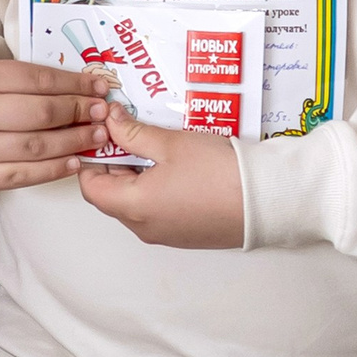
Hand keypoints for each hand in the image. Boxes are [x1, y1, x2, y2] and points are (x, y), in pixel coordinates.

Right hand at [0, 59, 107, 193]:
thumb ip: (20, 80)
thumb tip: (75, 87)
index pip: (37, 80)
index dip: (74, 84)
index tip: (98, 87)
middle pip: (41, 114)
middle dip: (78, 112)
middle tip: (102, 112)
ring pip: (36, 147)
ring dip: (73, 141)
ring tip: (96, 136)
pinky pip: (22, 175)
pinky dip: (52, 170)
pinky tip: (73, 162)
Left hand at [77, 108, 245, 248]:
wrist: (266, 202)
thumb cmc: (220, 174)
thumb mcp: (171, 144)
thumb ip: (133, 133)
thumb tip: (111, 121)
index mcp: (133, 207)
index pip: (90, 186)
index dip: (91, 157)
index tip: (102, 134)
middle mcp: (143, 227)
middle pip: (110, 195)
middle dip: (114, 163)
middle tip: (128, 133)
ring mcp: (164, 235)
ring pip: (133, 203)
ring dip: (135, 175)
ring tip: (153, 146)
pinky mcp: (183, 235)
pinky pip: (156, 211)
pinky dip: (154, 189)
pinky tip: (173, 167)